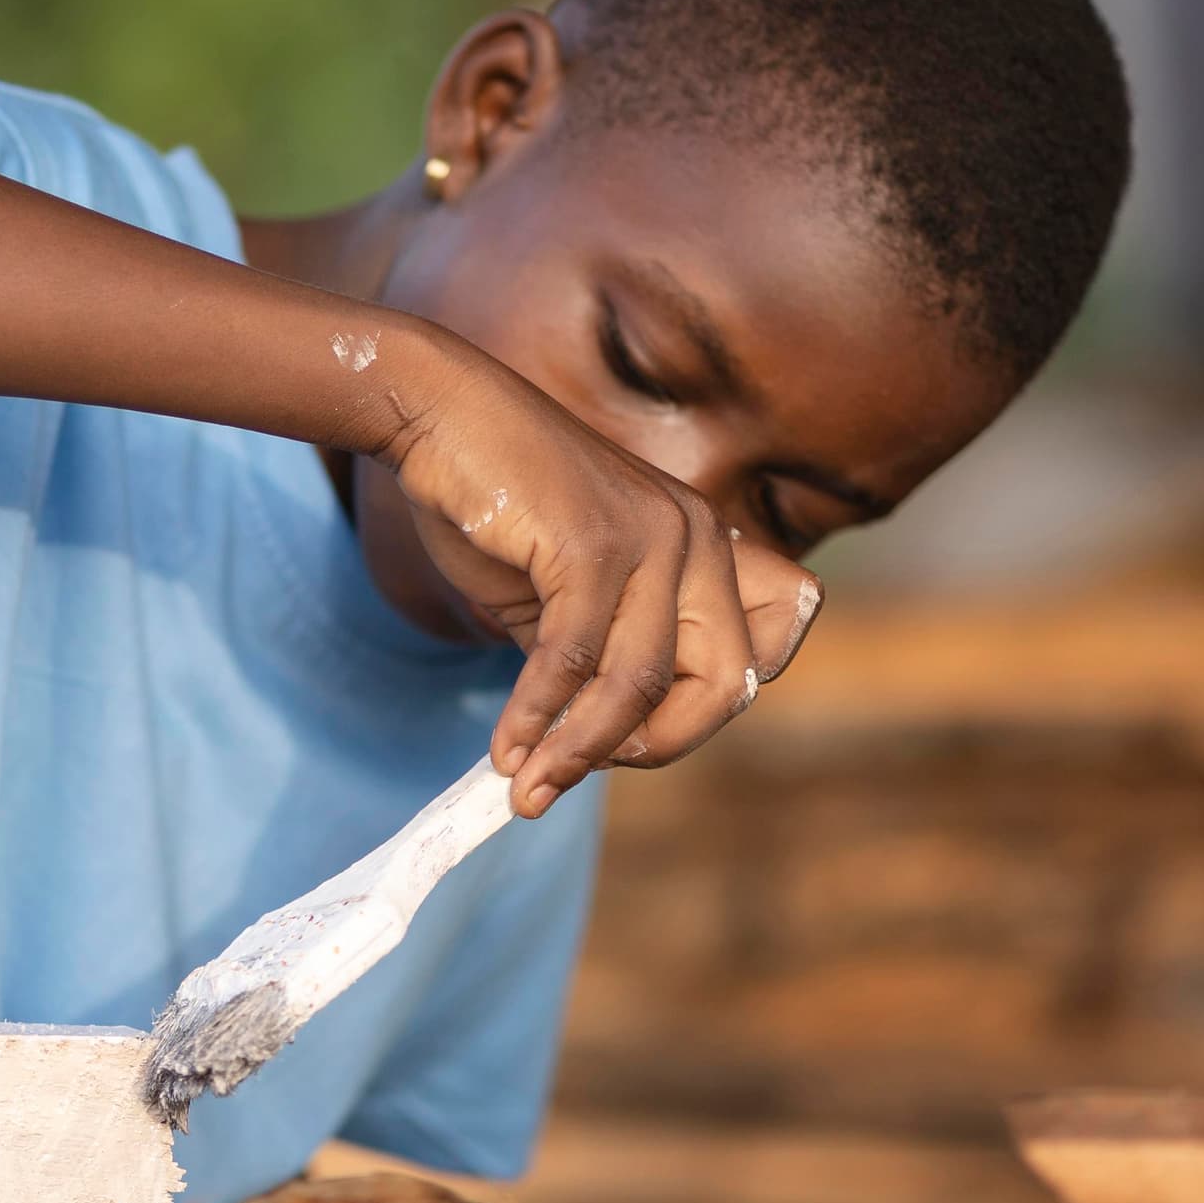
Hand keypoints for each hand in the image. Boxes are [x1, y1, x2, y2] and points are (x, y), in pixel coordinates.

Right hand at [380, 350, 820, 816]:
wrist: (441, 415)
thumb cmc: (499, 504)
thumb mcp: (568, 594)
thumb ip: (598, 659)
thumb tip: (595, 748)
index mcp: (706, 545)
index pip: (763, 652)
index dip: (704, 715)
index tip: (630, 744)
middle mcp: (698, 537)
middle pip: (727, 683)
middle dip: (660, 748)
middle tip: (585, 771)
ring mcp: (653, 536)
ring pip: (642, 684)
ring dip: (579, 751)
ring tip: (527, 787)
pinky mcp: (593, 543)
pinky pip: (575, 659)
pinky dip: (537, 717)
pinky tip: (506, 749)